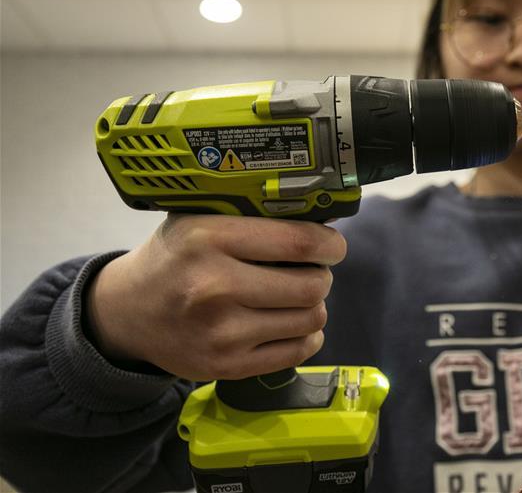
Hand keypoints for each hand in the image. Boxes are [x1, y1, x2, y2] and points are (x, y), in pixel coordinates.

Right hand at [86, 214, 346, 380]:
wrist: (127, 313)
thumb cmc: (175, 257)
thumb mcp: (200, 220)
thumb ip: (252, 217)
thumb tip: (321, 220)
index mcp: (209, 239)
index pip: (299, 242)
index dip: (329, 244)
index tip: (331, 246)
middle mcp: (215, 286)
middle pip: (311, 285)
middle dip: (321, 276)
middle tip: (310, 271)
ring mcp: (222, 332)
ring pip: (310, 319)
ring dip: (313, 306)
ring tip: (295, 296)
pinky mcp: (227, 366)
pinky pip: (297, 350)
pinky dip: (306, 335)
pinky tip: (290, 323)